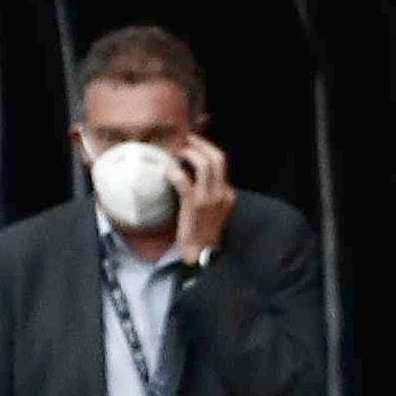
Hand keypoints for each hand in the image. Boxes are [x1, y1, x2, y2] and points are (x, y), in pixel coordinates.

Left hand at [171, 132, 237, 259]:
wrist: (200, 255)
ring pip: (204, 164)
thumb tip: (193, 176)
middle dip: (201, 144)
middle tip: (186, 140)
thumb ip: (208, 194)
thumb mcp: (212, 212)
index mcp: (227, 195)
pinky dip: (175, 171)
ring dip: (190, 153)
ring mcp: (209, 199)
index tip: (195, 144)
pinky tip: (167, 170)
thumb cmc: (202, 234)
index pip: (222, 164)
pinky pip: (184, 180)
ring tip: (178, 152)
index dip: (208, 149)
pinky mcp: (194, 205)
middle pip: (217, 158)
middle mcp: (221, 194)